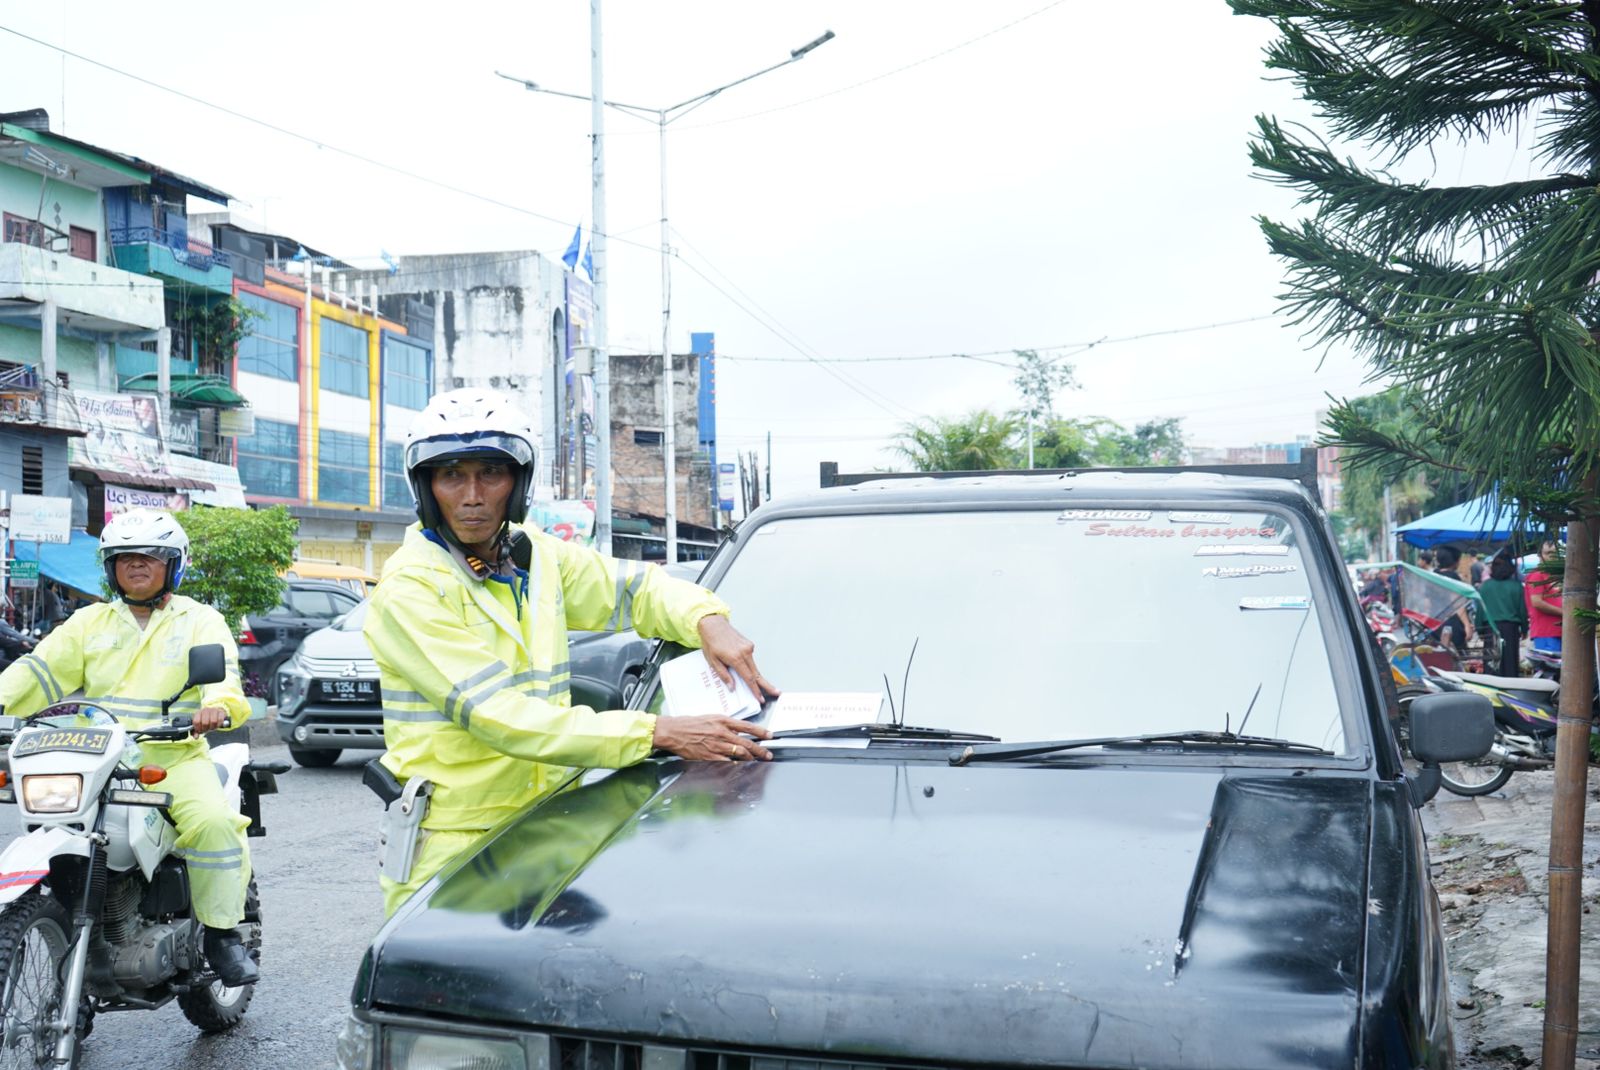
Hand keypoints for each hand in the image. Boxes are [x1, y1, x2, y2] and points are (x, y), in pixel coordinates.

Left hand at [191, 706, 228, 735]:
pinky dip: (219, 724)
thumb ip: (196, 732)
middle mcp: (205, 710)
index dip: (198, 728)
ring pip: (213, 721)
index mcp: (198, 713)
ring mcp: (213, 710)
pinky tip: (217, 725)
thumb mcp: (199, 725)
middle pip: (205, 723)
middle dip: (206, 729)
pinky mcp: (221, 711)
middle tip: (206, 730)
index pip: (196, 721)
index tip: (200, 730)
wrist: (215, 713)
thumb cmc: (205, 720)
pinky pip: (220, 720)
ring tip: (211, 727)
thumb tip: (196, 737)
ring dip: (212, 727)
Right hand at [652, 714, 772, 761]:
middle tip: (768, 754)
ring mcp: (716, 745)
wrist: (673, 731)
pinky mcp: (709, 756)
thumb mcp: (710, 718)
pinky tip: (741, 768)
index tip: (770, 735)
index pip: (747, 726)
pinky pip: (727, 762)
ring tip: (756, 761)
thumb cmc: (689, 723)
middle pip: (747, 743)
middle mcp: (722, 733)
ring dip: (751, 758)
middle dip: (760, 750)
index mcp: (723, 721)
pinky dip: (736, 766)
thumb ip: (724, 724)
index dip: (761, 731)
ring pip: (740, 753)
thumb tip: (737, 730)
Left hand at [697, 615, 779, 701]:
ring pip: (754, 666)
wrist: (713, 624)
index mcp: (736, 658)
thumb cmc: (711, 642)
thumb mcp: (713, 661)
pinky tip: (740, 664)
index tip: (760, 698)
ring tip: (759, 684)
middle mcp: (745, 652)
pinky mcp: (749, 644)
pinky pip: (750, 659)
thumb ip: (723, 675)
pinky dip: (748, 665)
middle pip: (757, 673)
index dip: (755, 690)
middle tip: (777, 692)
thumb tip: (732, 687)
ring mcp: (749, 647)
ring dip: (756, 676)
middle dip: (766, 685)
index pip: (748, 678)